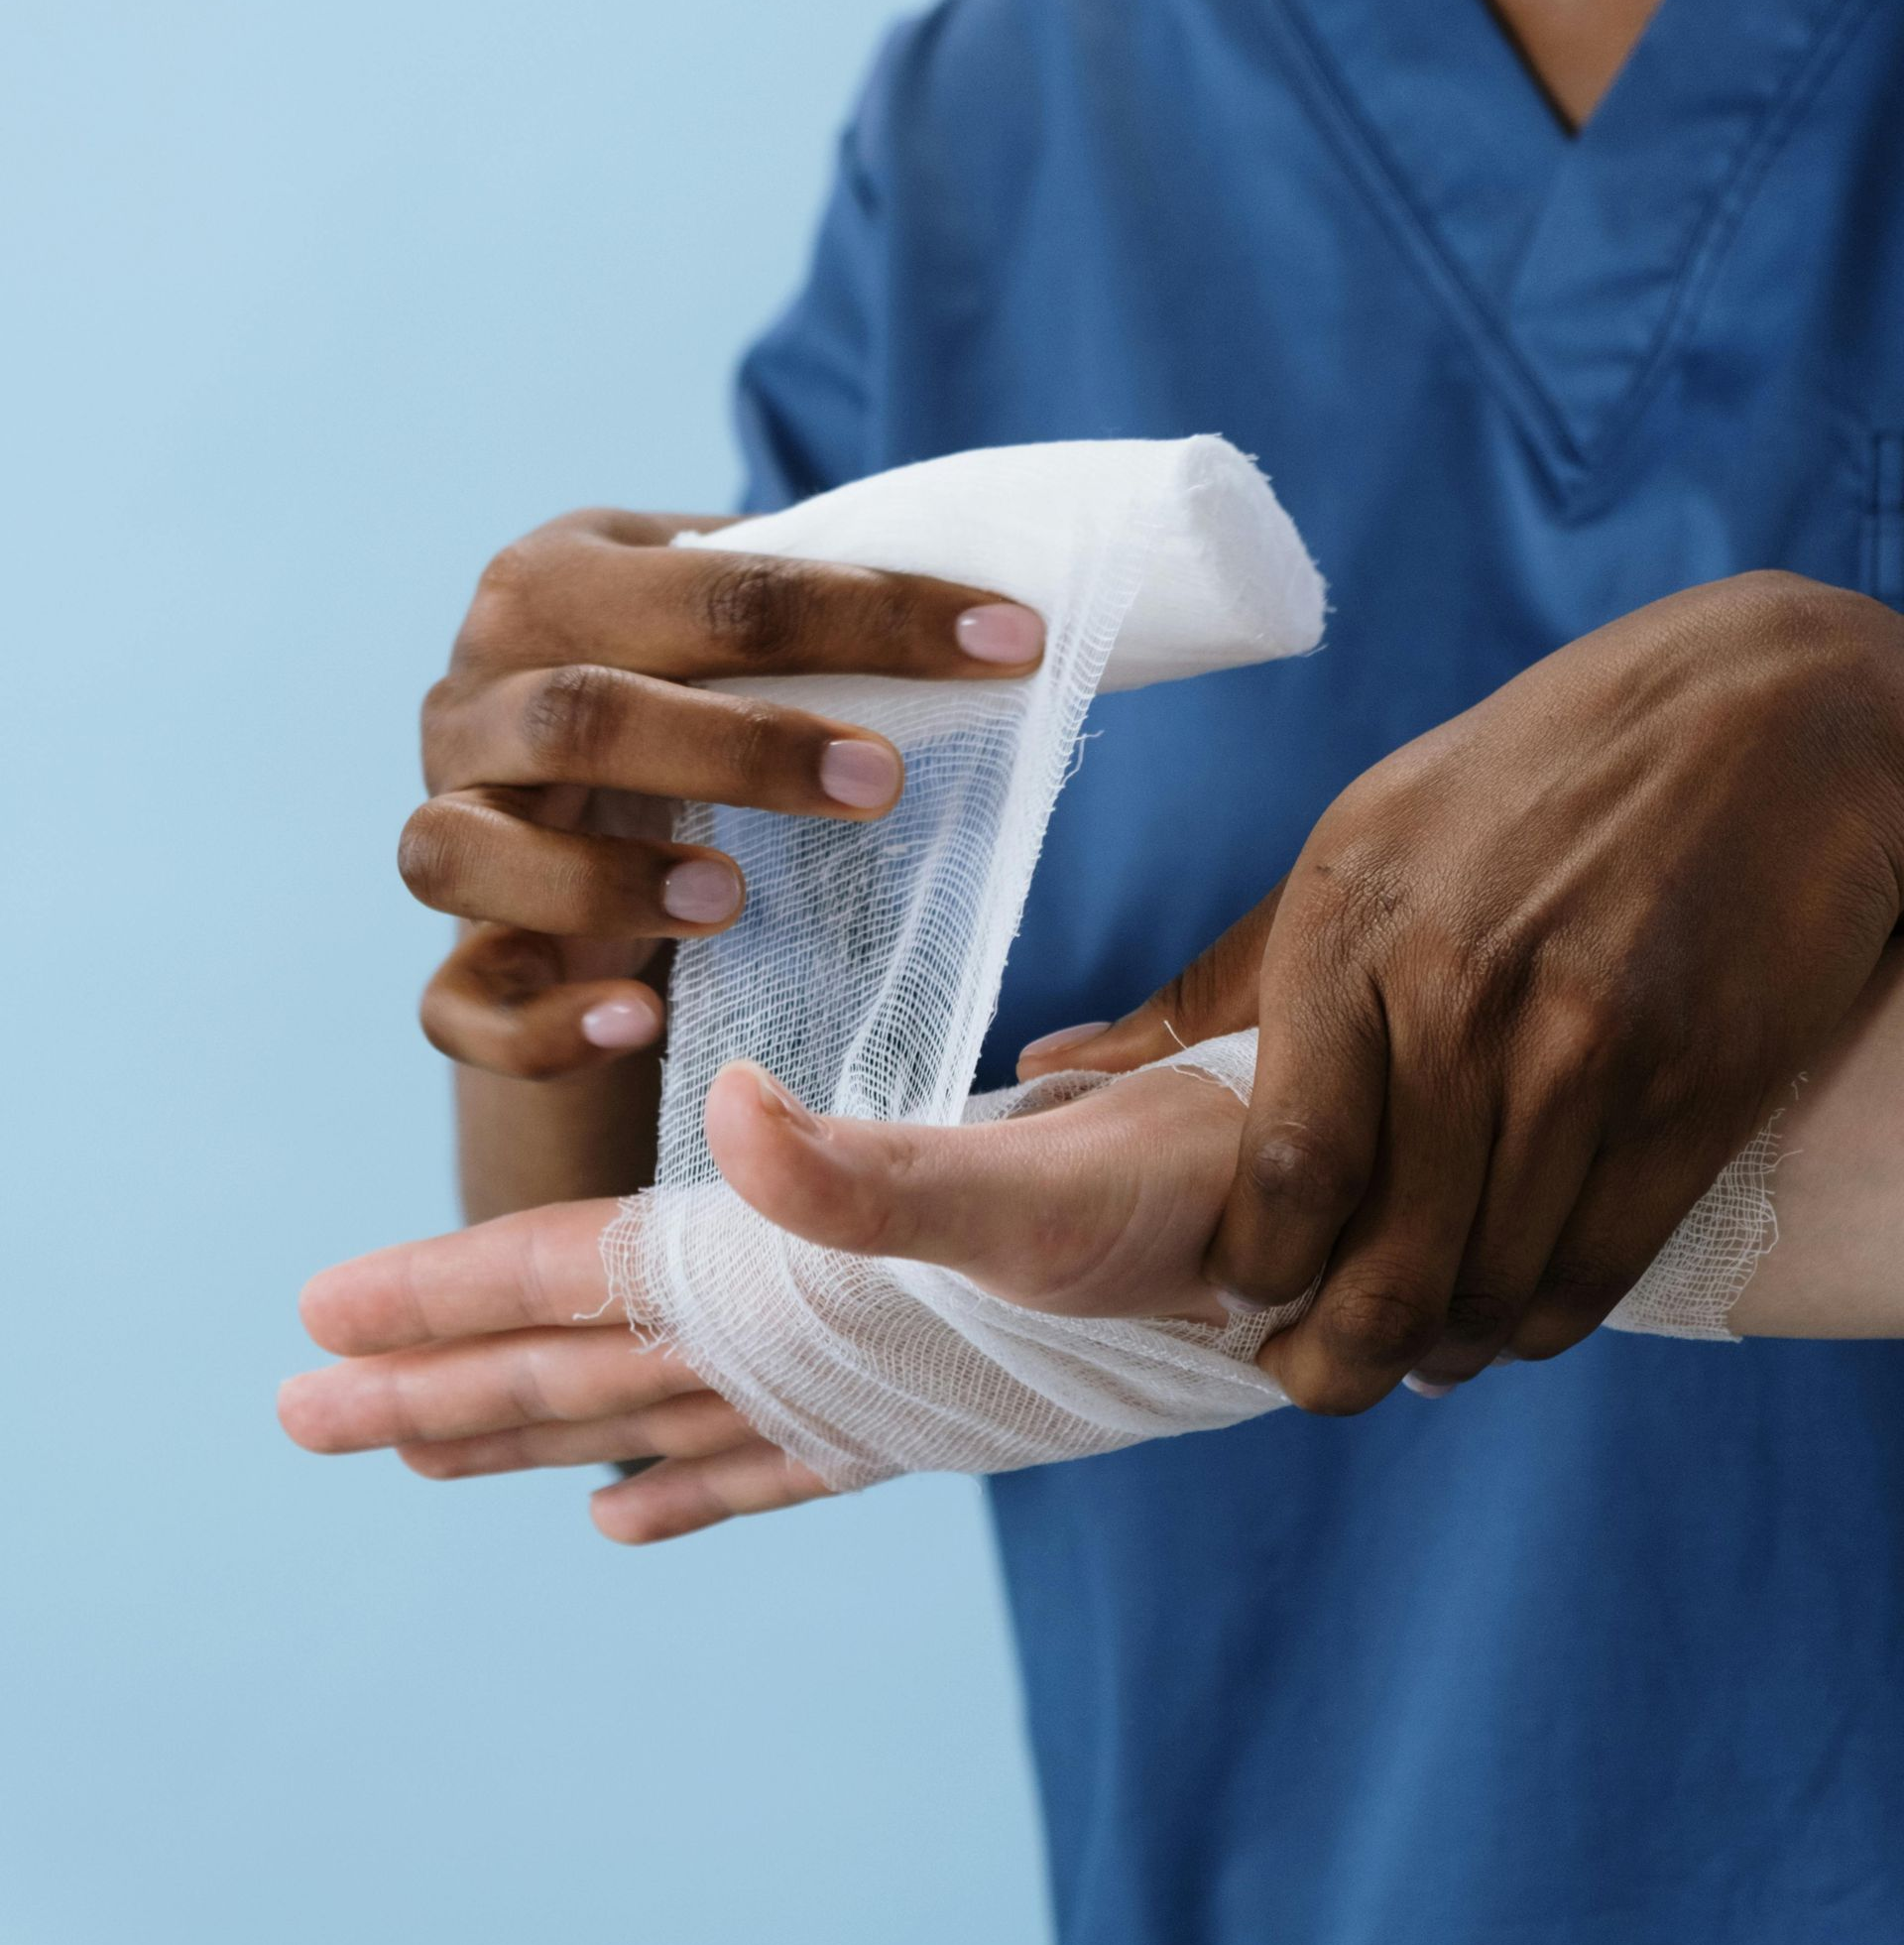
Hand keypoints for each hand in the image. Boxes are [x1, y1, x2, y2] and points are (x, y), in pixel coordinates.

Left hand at [279, 1056, 1252, 1537]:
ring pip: (652, 1420)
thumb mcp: (1035, 1181)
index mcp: (803, 1285)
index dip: (452, 1291)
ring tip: (426, 1453)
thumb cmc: (1181, 1206)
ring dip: (533, 1433)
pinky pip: (766, 1461)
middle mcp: (809, 1353)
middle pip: (585, 1375)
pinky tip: (622, 1518)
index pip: (587, 1283)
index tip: (322, 1316)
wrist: (1300, 1258)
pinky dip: (687, 1488)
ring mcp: (857, 1387)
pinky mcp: (916, 1399)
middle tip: (304, 1414)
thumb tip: (738, 1121)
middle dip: (439, 1390)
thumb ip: (877, 1176)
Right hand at [405, 508, 1042, 1077]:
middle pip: (578, 712)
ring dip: (606, 879)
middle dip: (740, 748)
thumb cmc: (681, 703)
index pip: (712, 586)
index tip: (1008, 647)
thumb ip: (812, 611)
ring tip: (733, 900)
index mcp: (555, 586)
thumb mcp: (727, 637)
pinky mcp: (451, 956)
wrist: (569, 815)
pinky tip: (638, 1024)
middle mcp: (472, 699)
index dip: (869, 615)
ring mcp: (445, 828)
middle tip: (881, 787)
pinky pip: (456, 1004)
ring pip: (464, 852)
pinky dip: (540, 1023)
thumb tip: (1004, 619)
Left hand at [1020, 572, 1903, 1408]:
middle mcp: (1465, 1002)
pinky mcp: (1695, 1090)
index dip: (1256, 1270)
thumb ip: (1211, 984)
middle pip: (1388, 1258)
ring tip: (1409, 1355)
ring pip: (1494, 1281)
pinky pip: (1601, 1264)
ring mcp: (1589, 1051)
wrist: (1748, 714)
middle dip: (1335, 1359)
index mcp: (1349, 934)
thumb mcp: (1347, 848)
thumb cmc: (1514, 782)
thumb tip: (1052, 1064)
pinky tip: (1507, 1320)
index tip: (1240, 1298)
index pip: (1287, 1168)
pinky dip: (1542, 1321)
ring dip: (1441, 1351)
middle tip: (1313, 1379)